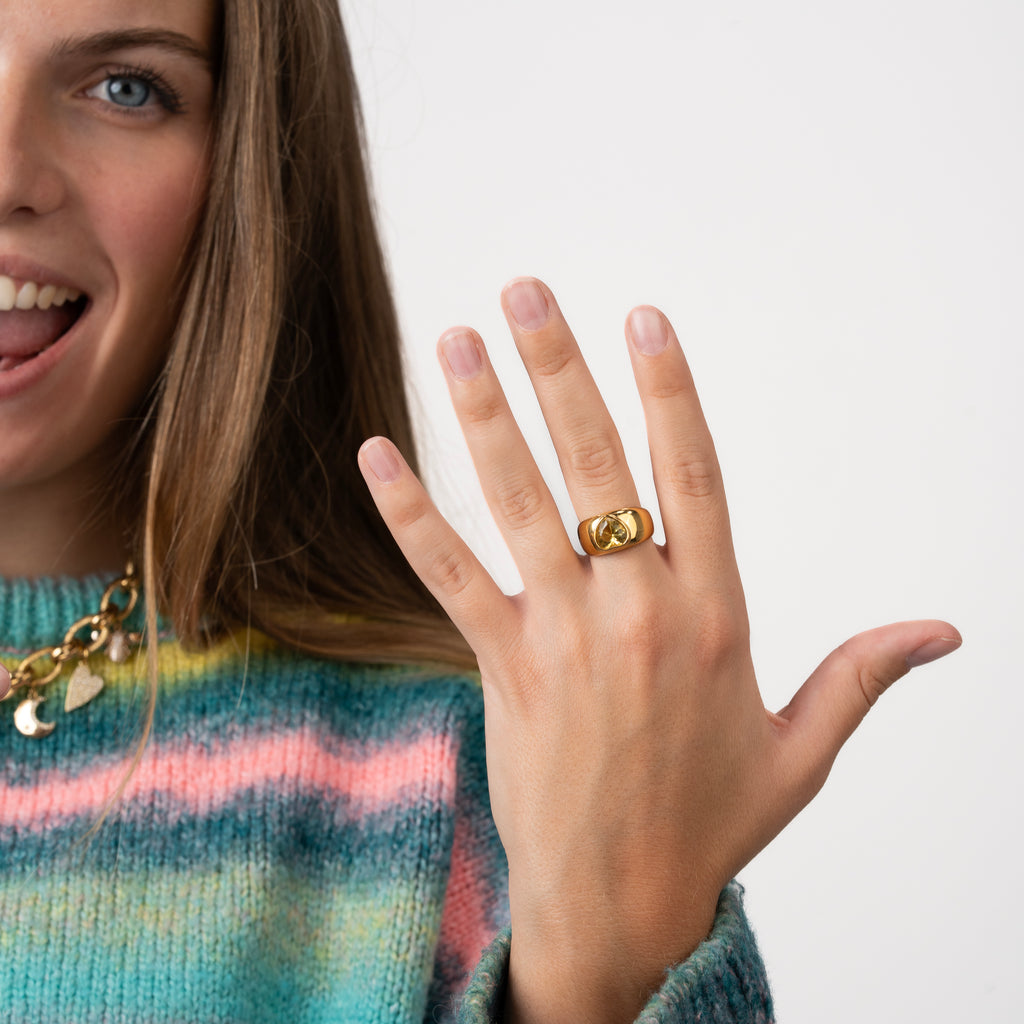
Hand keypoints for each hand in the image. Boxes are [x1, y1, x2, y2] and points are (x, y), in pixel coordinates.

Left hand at [358, 278, 960, 1023]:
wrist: (623, 903)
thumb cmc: (712, 821)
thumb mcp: (802, 749)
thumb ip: (864, 675)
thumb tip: (942, 631)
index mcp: (715, 615)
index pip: (694, 475)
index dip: (669, 390)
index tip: (645, 319)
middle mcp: (639, 611)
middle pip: (598, 464)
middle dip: (560, 370)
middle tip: (525, 290)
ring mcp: (564, 638)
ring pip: (520, 505)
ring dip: (484, 416)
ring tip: (454, 340)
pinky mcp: (504, 670)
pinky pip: (449, 577)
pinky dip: (409, 513)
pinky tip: (374, 453)